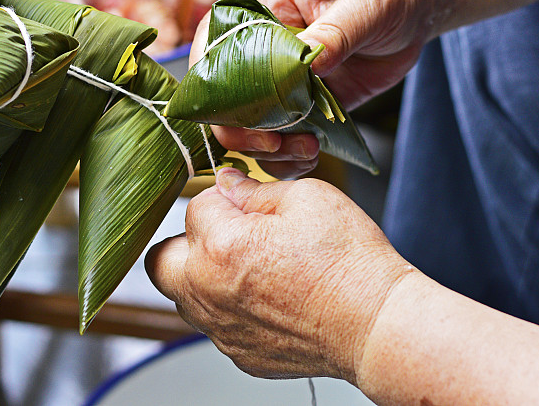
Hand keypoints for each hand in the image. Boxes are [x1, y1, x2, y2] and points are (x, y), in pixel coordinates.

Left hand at [145, 168, 412, 381]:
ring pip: (184, 297)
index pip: (195, 206)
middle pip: (162, 260)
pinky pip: (214, 324)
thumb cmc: (348, 263)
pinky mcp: (239, 354)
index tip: (245, 200)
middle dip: (186, 240)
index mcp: (219, 246)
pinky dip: (227, 307)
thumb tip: (229, 185)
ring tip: (245, 264)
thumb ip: (254, 190)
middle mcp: (208, 292)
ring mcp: (221, 329)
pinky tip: (265, 296)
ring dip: (201, 275)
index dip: (224, 197)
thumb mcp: (307, 198)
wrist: (377, 325)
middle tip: (221, 232)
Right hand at [190, 0, 444, 177]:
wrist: (415, 5)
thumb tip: (308, 60)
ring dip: (266, 150)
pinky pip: (284, 140)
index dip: (208, 78)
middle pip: (223, 97)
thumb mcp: (364, 1)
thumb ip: (335, 31)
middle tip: (272, 142)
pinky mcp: (306, 108)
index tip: (229, 108)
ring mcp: (282, 83)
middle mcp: (262, 50)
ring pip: (250, 127)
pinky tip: (312, 154)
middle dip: (239, 128)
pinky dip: (290, 159)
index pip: (214, 43)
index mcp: (263, 10)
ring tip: (304, 150)